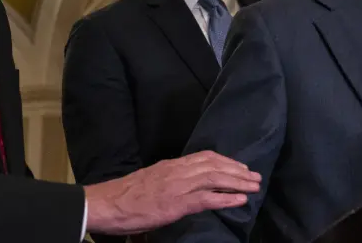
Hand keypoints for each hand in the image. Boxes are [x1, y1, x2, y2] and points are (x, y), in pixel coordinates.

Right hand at [83, 151, 260, 234]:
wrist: (106, 203)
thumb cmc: (126, 195)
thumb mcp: (152, 179)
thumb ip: (171, 178)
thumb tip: (185, 183)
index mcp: (173, 165)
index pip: (206, 156)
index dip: (226, 160)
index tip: (240, 166)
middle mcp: (179, 170)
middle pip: (216, 165)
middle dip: (238, 170)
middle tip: (255, 176)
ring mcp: (179, 186)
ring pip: (216, 178)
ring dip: (239, 182)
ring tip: (254, 186)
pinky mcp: (177, 203)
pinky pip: (208, 198)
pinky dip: (227, 198)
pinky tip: (241, 200)